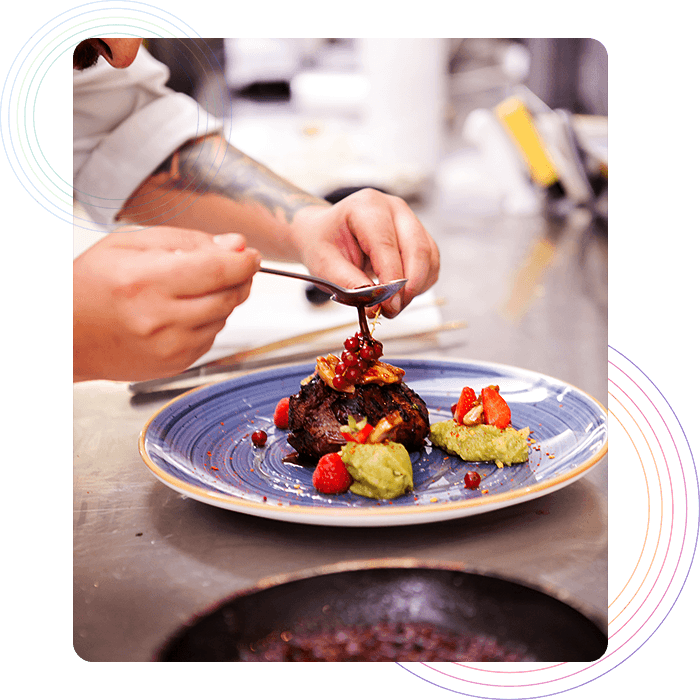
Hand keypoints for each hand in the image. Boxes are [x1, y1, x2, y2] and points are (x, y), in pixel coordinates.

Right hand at [73, 227, 260, 380]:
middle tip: (231, 267)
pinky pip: (211, 337)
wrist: (69, 336)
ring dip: (221, 299)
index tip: (250, 254)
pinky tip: (182, 312)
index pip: (219, 270)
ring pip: (224, 317)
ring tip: (191, 289)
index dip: (244, 260)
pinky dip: (207, 321)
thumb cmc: (92, 285)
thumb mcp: (130, 244)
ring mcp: (169, 346)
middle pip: (228, 296)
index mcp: (146, 281)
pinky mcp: (175, 364)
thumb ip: (187, 241)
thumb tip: (234, 245)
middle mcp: (159, 318)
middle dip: (239, 278)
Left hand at [290, 188, 438, 316]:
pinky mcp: (418, 236)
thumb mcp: (324, 264)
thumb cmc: (323, 243)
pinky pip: (431, 263)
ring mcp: (409, 220)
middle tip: (392, 310)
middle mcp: (394, 208)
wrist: (325, 233)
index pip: (387, 245)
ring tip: (392, 305)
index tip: (388, 306)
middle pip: (417, 248)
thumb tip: (376, 304)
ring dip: (416, 287)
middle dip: (409, 286)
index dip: (391, 279)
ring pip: (429, 257)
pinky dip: (421, 284)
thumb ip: (350, 283)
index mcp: (367, 206)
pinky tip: (399, 294)